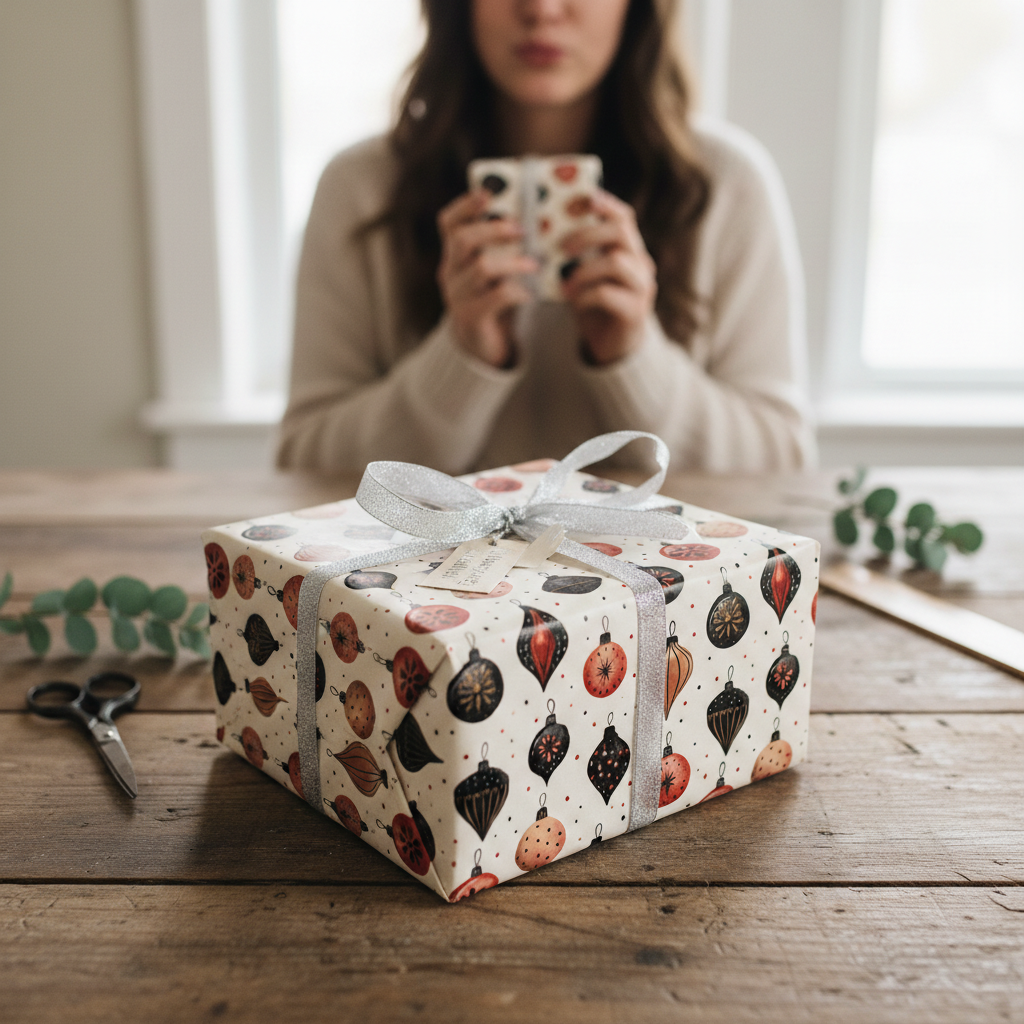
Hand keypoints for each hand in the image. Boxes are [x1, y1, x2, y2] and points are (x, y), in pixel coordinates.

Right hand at [436, 190, 537, 368]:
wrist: (483, 342)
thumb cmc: (494, 296)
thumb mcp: (495, 267)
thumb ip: (506, 246)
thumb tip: (541, 215)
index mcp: (454, 254)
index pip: (448, 222)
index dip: (465, 205)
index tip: (488, 193)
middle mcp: (449, 271)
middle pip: (463, 240)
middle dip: (495, 230)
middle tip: (523, 229)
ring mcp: (457, 295)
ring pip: (481, 268)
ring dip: (512, 262)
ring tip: (535, 263)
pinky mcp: (471, 318)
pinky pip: (495, 298)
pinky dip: (517, 292)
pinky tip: (530, 293)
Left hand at [560, 190, 656, 365]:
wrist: (612, 347)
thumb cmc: (594, 306)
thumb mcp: (583, 276)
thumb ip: (573, 256)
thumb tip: (540, 233)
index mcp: (629, 250)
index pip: (624, 217)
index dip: (605, 204)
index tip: (584, 198)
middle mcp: (641, 264)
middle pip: (620, 232)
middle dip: (587, 234)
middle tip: (561, 247)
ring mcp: (641, 288)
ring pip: (615, 263)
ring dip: (583, 270)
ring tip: (563, 283)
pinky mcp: (635, 311)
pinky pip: (607, 294)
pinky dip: (584, 296)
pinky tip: (572, 302)